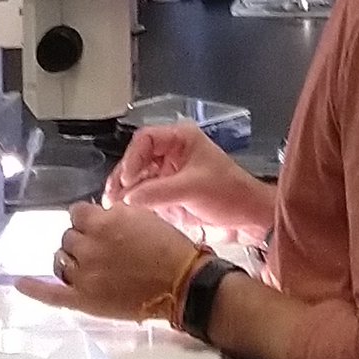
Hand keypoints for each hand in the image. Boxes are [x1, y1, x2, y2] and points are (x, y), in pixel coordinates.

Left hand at [17, 200, 198, 321]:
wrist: (182, 283)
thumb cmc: (169, 249)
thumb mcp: (142, 216)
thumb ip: (114, 214)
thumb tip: (98, 216)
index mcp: (103, 223)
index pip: (76, 212)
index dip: (87, 219)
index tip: (95, 224)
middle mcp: (89, 247)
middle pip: (68, 237)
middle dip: (82, 239)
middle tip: (103, 248)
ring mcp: (84, 275)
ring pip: (60, 260)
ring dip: (71, 259)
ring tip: (90, 264)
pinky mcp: (84, 300)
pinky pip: (51, 294)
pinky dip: (34, 289)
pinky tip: (20, 283)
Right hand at [103, 124, 273, 244]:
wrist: (247, 219)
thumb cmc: (229, 193)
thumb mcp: (193, 188)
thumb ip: (159, 191)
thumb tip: (127, 197)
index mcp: (181, 139)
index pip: (146, 139)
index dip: (132, 157)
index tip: (126, 179)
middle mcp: (172, 153)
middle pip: (136, 158)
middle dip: (123, 177)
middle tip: (111, 196)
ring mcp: (168, 174)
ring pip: (137, 178)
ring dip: (124, 191)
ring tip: (112, 206)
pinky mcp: (167, 194)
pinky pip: (144, 194)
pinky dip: (133, 203)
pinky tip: (123, 212)